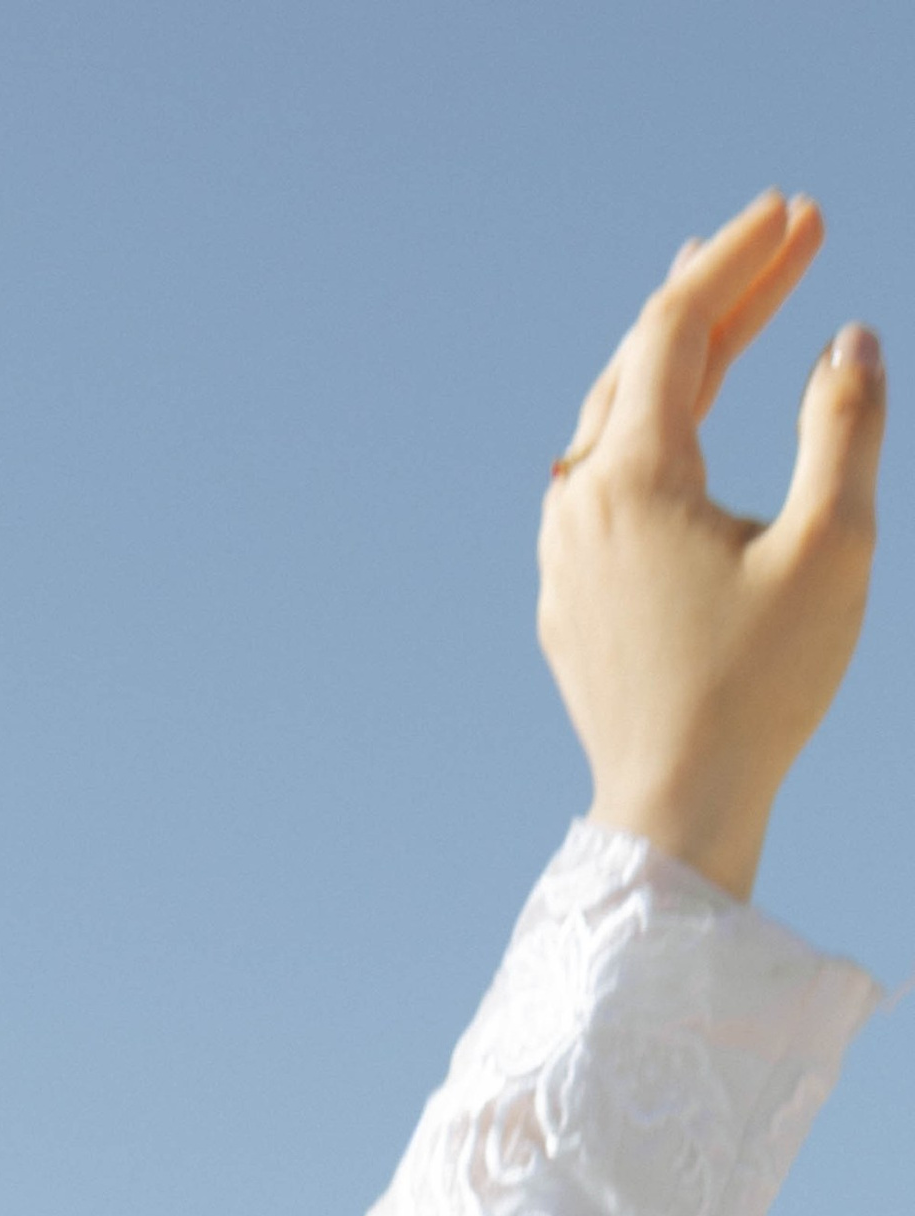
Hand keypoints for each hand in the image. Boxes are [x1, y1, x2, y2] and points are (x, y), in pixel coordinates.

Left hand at [538, 193, 883, 900]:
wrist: (676, 811)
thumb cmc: (758, 689)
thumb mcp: (830, 546)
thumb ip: (841, 428)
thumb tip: (846, 341)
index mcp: (632, 478)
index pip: (674, 327)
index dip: (737, 259)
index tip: (794, 211)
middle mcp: (576, 504)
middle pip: (640, 363)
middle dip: (718, 293)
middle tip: (786, 236)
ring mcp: (560, 556)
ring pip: (610, 422)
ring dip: (673, 359)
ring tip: (727, 308)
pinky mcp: (565, 603)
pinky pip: (598, 486)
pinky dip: (644, 432)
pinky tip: (670, 428)